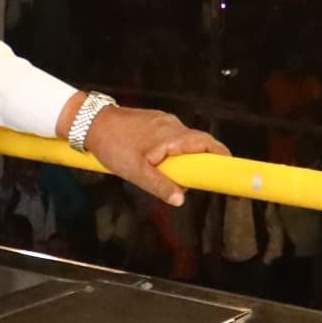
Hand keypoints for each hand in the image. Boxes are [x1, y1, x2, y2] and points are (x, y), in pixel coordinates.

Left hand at [81, 105, 227, 205]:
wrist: (91, 122)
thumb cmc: (113, 146)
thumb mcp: (135, 172)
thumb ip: (159, 185)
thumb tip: (181, 199)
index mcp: (172, 136)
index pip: (207, 143)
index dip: (222, 156)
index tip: (230, 171)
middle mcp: (172, 125)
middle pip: (199, 143)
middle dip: (202, 162)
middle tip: (199, 182)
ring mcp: (164, 122)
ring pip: (184, 141)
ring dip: (185, 158)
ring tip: (174, 177)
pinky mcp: (155, 122)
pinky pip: (173, 138)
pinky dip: (174, 152)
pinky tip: (159, 164)